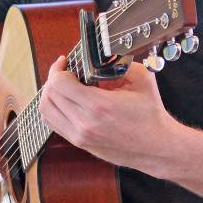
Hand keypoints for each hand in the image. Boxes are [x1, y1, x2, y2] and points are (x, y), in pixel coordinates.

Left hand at [39, 56, 178, 171]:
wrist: (156, 147)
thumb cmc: (151, 114)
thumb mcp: (141, 79)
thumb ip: (119, 63)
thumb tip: (101, 55)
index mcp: (98, 106)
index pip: (59, 83)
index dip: (58, 68)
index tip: (66, 62)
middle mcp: (84, 123)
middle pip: (49, 95)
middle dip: (53, 77)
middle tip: (65, 70)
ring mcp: (79, 136)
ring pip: (46, 110)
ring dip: (50, 93)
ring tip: (63, 84)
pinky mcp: (80, 143)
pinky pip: (53, 123)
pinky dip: (54, 108)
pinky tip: (65, 100)